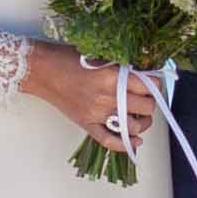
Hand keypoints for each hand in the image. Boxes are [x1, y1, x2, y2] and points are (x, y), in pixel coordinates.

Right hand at [28, 47, 150, 155]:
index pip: (149, 84)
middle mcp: (107, 97)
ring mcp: (97, 114)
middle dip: (151, 101)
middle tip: (148, 96)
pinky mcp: (87, 124)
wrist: (40, 70)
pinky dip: (126, 144)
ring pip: (134, 126)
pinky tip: (136, 140)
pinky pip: (110, 141)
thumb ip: (120, 64)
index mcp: (112, 76)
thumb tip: (143, 71)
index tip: (154, 81)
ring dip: (144, 122)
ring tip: (143, 116)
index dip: (156, 83)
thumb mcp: (98, 53)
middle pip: (146, 106)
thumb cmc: (65, 58)